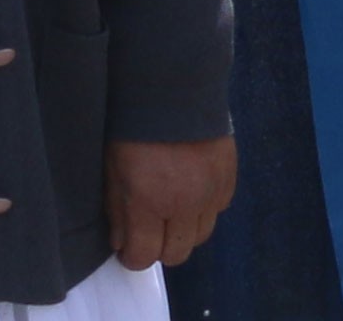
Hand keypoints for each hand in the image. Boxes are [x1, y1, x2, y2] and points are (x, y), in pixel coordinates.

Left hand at [105, 137, 236, 269]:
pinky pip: (219, 209)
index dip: (132, 256)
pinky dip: (205, 206)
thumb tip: (122, 243)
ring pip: (200, 236)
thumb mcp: (113, 170)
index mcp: (149, 201)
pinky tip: (192, 188)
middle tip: (149, 228)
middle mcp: (184, 203)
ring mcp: (211, 191)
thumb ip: (117, 212)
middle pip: (176, 254)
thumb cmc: (135, 126)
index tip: (128, 246)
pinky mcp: (228, 176)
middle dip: (159, 247)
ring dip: (184, 230)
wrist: (174, 86)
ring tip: (172, 208)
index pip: (144, 257)